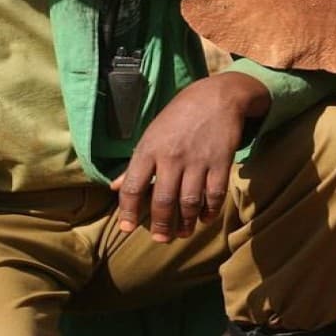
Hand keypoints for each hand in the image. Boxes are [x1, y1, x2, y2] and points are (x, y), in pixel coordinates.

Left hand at [111, 72, 269, 241]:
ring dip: (185, 224)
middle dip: (160, 226)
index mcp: (149, 148)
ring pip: (188, 203)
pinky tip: (203, 218)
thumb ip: (136, 162)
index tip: (127, 228)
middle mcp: (171, 157)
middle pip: (162, 202)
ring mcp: (197, 161)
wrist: (216, 97)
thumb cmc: (179, 115)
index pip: (133, 187)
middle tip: (160, 238)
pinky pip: (213, 196)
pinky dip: (208, 212)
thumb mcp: (152, 133)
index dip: (128, 212)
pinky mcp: (220, 163)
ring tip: (182, 233)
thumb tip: (115, 187)